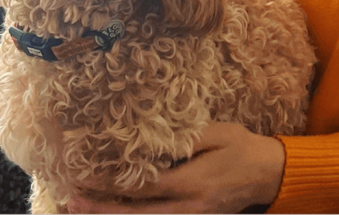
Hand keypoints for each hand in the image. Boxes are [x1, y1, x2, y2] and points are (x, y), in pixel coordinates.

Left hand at [67, 122, 284, 213]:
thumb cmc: (242, 147)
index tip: (85, 176)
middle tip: (71, 201)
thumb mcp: (218, 133)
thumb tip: (152, 141)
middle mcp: (187, 209)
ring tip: (83, 209)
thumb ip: (185, 139)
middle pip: (135, 214)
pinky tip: (116, 211)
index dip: (110, 184)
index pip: (141, 187)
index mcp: (192, 184)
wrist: (267, 174)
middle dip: (101, 208)